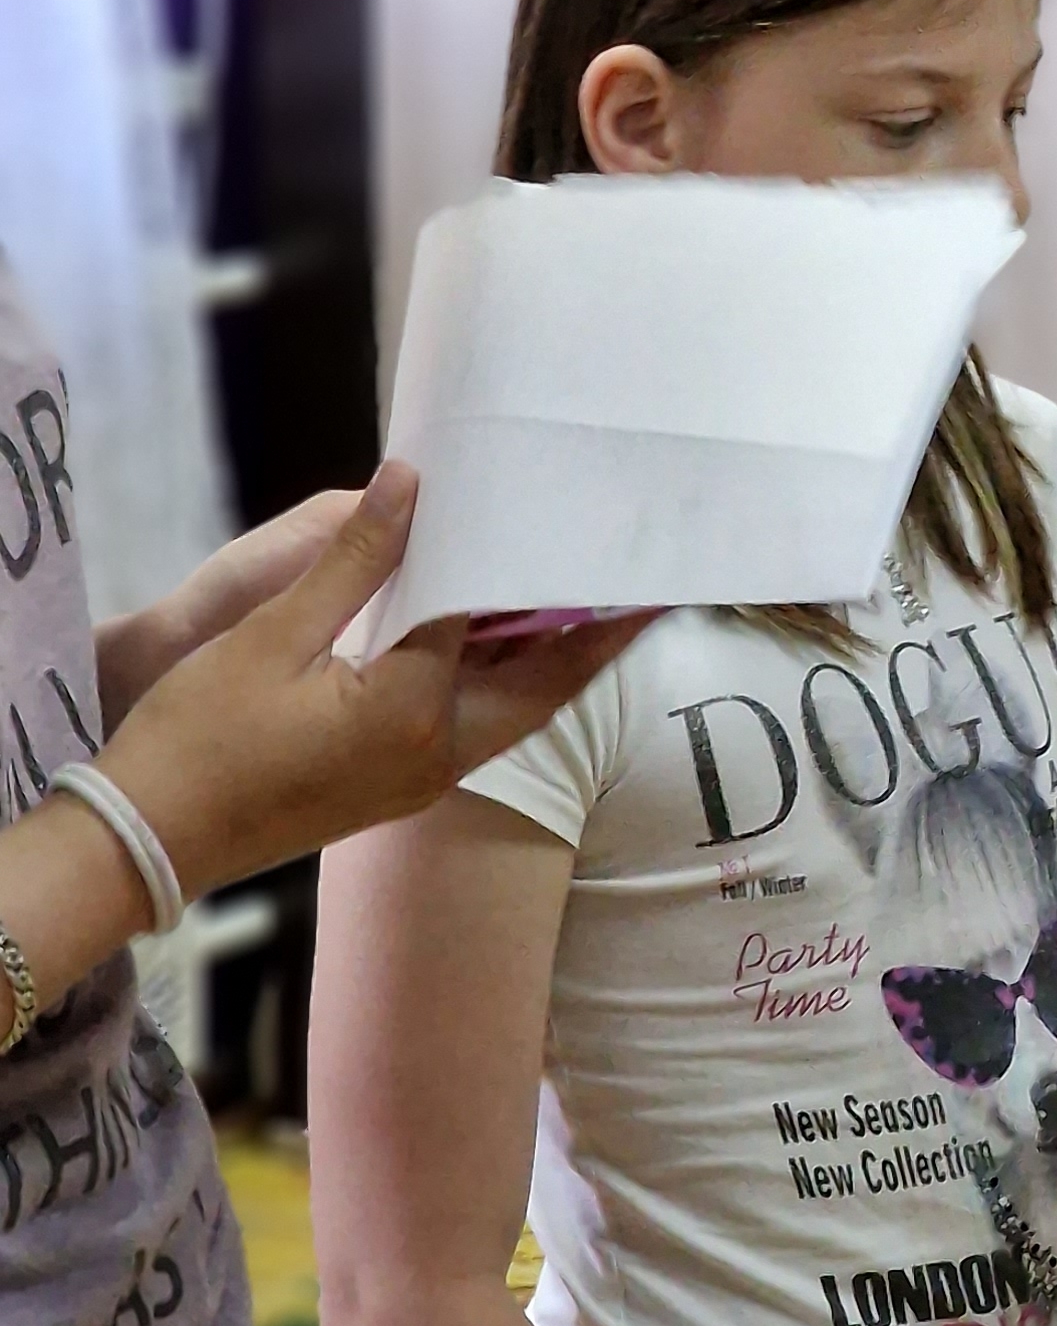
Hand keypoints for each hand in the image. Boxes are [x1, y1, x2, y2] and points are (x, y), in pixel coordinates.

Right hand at [100, 467, 645, 903]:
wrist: (144, 844)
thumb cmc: (196, 739)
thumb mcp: (272, 636)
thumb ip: (356, 560)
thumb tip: (411, 482)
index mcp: (413, 708)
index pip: (499, 618)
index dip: (539, 566)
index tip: (600, 540)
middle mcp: (437, 753)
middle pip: (545, 684)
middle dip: (596, 634)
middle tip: (643, 582)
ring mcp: (420, 780)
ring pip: (517, 711)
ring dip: (554, 660)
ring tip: (588, 598)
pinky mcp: (397, 790)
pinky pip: (480, 728)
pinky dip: (506, 682)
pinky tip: (502, 641)